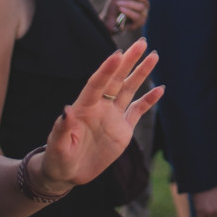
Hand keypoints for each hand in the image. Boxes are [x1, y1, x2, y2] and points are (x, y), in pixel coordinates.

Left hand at [35, 39, 164, 190]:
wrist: (68, 174)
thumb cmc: (57, 159)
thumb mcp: (57, 147)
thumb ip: (62, 129)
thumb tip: (65, 110)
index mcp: (83, 108)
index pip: (97, 84)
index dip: (106, 70)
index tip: (117, 55)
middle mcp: (100, 107)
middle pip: (116, 79)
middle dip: (129, 61)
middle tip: (142, 42)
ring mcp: (113, 117)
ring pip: (129, 90)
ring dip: (141, 73)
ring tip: (154, 56)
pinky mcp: (123, 129)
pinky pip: (138, 111)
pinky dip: (149, 100)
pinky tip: (160, 89)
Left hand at [103, 0, 150, 30]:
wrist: (107, 21)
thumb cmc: (112, 8)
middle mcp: (144, 5)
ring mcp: (143, 14)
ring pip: (140, 6)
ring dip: (127, 4)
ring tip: (118, 4)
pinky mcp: (139, 23)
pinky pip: (137, 16)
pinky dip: (128, 11)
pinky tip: (121, 10)